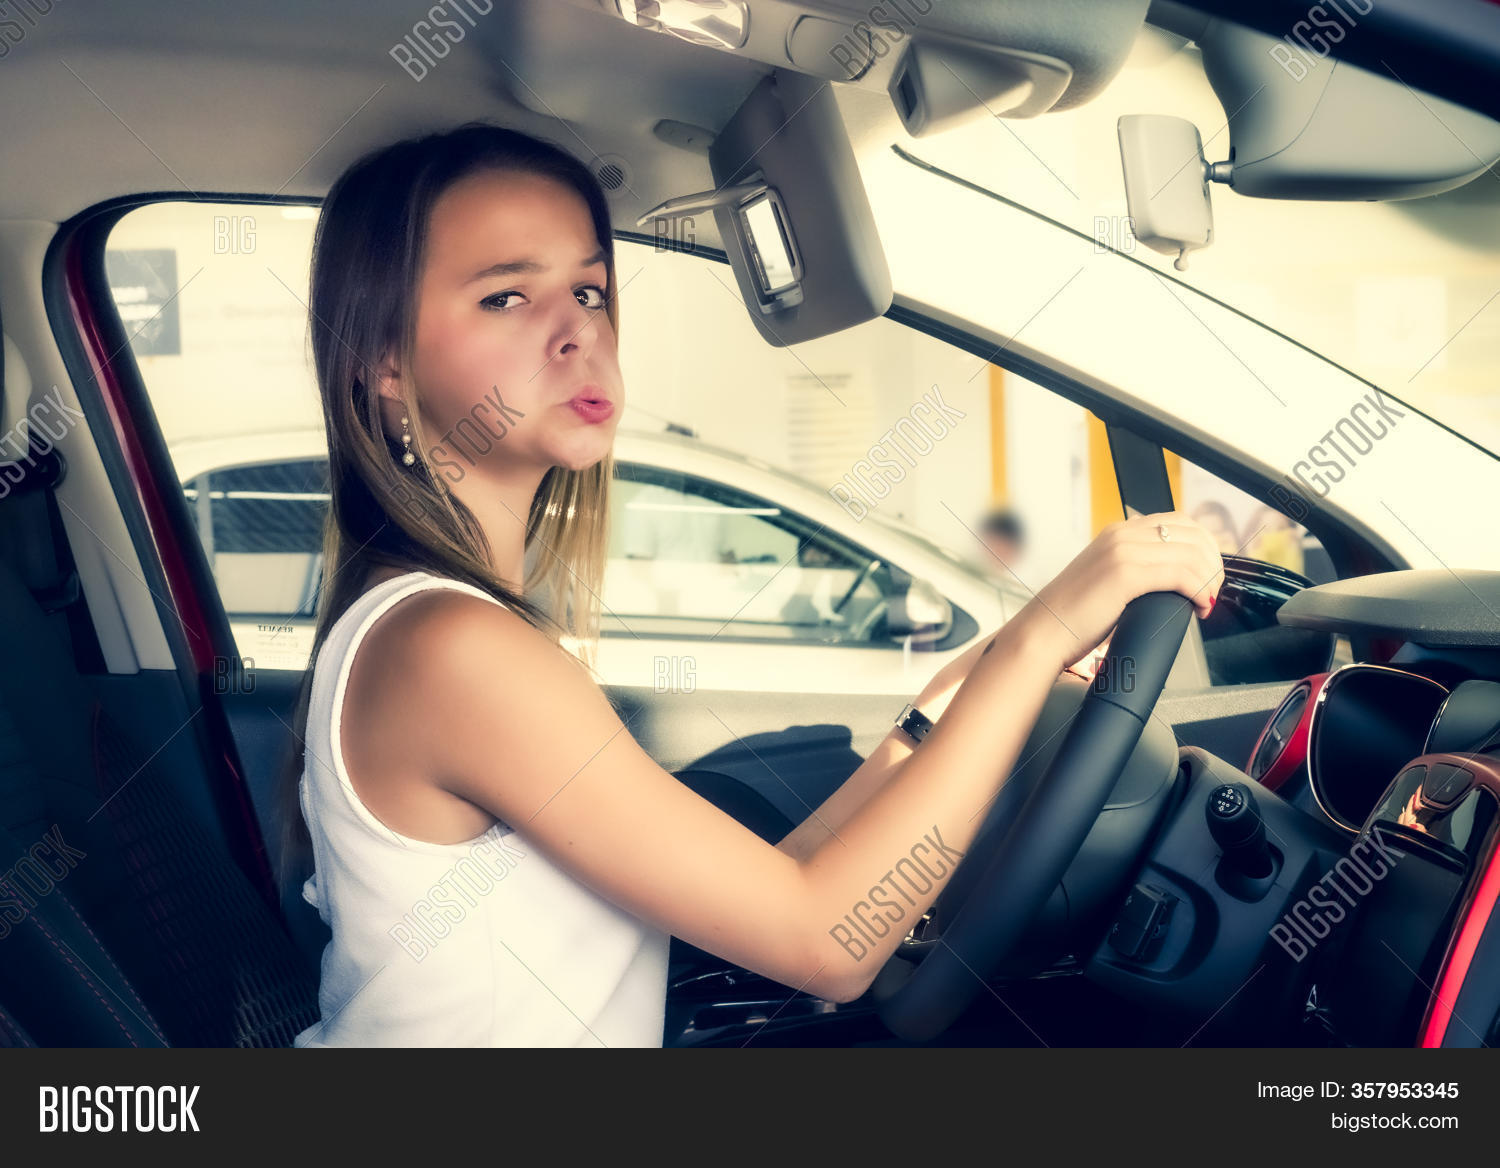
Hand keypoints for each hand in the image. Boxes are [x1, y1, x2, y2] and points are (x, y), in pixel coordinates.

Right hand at [1012, 511, 1223, 672]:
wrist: (1043, 632)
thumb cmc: (1073, 616)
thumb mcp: (1107, 579)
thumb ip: (1135, 569)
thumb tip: (1173, 581)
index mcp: (1118, 532)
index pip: (1180, 522)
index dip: (1205, 546)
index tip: (1209, 573)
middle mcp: (1121, 534)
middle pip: (1192, 534)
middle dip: (1213, 562)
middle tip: (1213, 590)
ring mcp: (1122, 551)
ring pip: (1191, 554)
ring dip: (1209, 579)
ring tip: (1206, 601)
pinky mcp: (1124, 574)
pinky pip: (1180, 574)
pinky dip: (1199, 590)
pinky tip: (1199, 606)